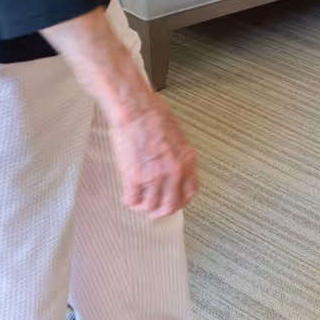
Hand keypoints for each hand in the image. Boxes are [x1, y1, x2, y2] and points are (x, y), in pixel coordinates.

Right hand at [106, 90, 198, 216]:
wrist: (136, 109)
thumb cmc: (154, 115)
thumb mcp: (178, 135)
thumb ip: (179, 154)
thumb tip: (176, 164)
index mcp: (186, 160)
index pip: (190, 193)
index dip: (181, 201)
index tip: (174, 202)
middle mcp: (173, 171)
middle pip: (171, 205)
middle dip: (162, 210)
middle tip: (155, 209)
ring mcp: (154, 176)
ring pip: (151, 207)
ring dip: (145, 207)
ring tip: (140, 202)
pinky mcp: (133, 176)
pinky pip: (132, 200)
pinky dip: (130, 201)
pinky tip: (129, 195)